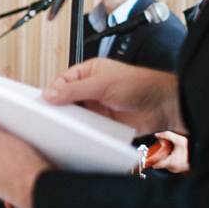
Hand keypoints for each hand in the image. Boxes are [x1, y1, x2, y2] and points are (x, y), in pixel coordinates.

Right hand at [41, 58, 181, 137]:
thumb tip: (50, 93)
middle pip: (67, 99)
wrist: (164, 106)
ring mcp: (98, 106)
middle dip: (60, 107)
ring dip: (72, 121)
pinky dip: (83, 131)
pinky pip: (88, 128)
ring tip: (64, 127)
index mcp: (89, 72)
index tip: (44, 102)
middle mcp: (91, 89)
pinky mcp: (104, 122)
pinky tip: (80, 134)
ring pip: (76, 115)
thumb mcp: (102, 84)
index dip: (52, 91)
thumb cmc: (140, 85)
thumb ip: (74, 90)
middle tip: (50, 116)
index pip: (62, 81)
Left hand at [146, 131, 190, 172]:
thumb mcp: (180, 140)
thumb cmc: (192, 148)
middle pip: (159, 163)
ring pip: (164, 163)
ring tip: (168, 150)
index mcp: (172, 163)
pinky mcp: (179, 169)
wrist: (203, 155)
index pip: (155, 164)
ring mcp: (176, 170)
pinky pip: (170, 164)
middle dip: (158, 155)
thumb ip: (167, 135)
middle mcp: (173, 169)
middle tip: (159, 148)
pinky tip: (173, 153)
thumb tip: (156, 135)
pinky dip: (169, 159)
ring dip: (164, 157)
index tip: (149, 152)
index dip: (151, 158)